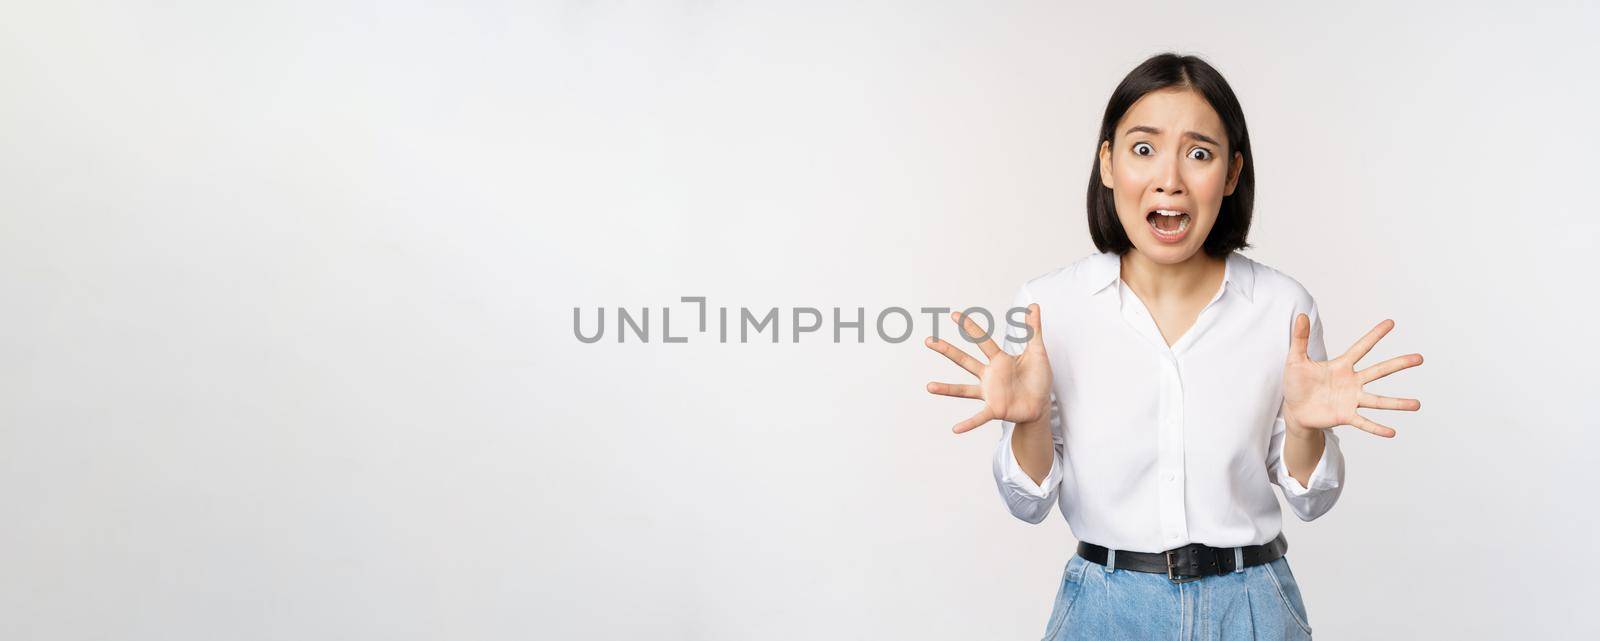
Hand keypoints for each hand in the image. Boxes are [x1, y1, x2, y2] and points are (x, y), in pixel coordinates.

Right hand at [924, 305, 1051, 433]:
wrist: (1042, 404)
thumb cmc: (1038, 378)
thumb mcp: (1038, 352)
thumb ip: (1034, 329)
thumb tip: (1033, 305)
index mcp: (999, 360)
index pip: (982, 340)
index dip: (970, 327)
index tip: (954, 315)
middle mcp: (989, 375)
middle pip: (964, 360)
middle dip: (947, 351)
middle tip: (928, 341)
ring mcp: (990, 393)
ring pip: (964, 389)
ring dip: (947, 389)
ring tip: (929, 387)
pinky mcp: (996, 409)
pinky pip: (979, 417)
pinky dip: (969, 423)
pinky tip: (956, 429)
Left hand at [1282, 314, 1423, 437]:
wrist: (1294, 409)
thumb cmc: (1296, 383)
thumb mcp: (1295, 359)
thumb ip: (1300, 339)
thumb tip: (1301, 315)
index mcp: (1341, 366)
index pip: (1361, 347)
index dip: (1375, 335)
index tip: (1391, 323)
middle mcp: (1351, 382)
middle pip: (1378, 371)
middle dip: (1399, 364)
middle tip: (1419, 358)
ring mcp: (1351, 400)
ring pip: (1378, 400)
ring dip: (1397, 403)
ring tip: (1417, 404)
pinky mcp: (1345, 416)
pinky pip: (1364, 422)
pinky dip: (1377, 428)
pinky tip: (1392, 432)